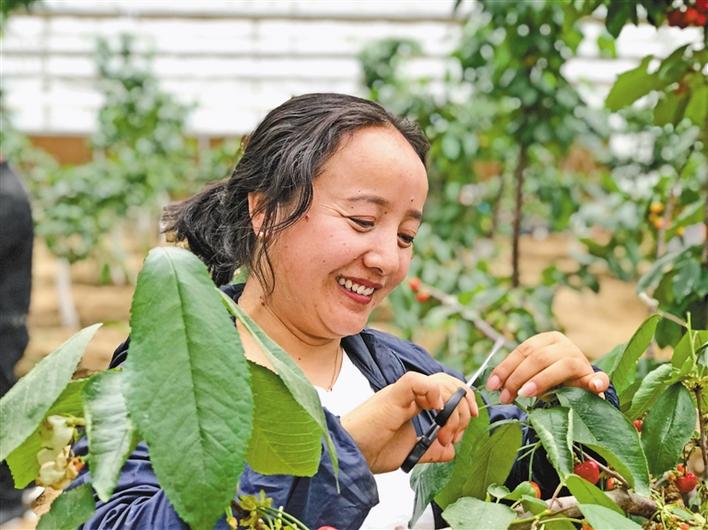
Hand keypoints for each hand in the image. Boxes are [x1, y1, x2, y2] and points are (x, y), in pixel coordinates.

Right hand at [341, 372, 476, 472]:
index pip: (446, 390)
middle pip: (448, 382)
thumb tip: (451, 452)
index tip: (467, 424)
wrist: (351, 454)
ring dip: (451, 407)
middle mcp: (409, 395)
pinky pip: (416, 380)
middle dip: (462, 407)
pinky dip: (433, 391)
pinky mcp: (392, 394)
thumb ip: (431, 449)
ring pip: (438, 380)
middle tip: (455, 434)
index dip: (462, 403)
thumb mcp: (411, 452)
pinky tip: (436, 409)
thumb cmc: (371, 450)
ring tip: (445, 432)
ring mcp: (401, 393)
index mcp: (413, 404)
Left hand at [485, 331, 608, 403]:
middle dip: (517, 378)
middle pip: (538, 357)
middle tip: (505, 397)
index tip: (492, 385)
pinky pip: (599, 378)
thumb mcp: (532, 373)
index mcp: (547, 339)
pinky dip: (597, 381)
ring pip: (562, 365)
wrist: (580, 387)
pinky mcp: (595, 377)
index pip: (523, 350)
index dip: (506, 368)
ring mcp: (581, 360)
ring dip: (541, 380)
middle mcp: (565, 345)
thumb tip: (494, 385)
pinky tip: (593, 386)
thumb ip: (517, 375)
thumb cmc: (550, 378)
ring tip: (525, 394)